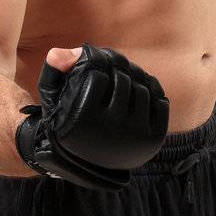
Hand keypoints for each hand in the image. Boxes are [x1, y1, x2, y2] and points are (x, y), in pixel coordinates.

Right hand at [15, 44, 169, 188]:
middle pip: (122, 78)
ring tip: (124, 83)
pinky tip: (139, 96)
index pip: (97, 73)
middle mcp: (107, 132)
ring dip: (136, 80)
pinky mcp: (152, 141)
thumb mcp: (56, 97)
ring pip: (143, 88)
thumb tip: (56, 53)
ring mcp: (132, 138)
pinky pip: (161, 101)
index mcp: (79, 122)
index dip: (97, 63)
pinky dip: (154, 93)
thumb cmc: (74, 121)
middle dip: (118, 68)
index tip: (96, 65)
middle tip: (113, 67)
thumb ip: (54, 71)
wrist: (94, 162)